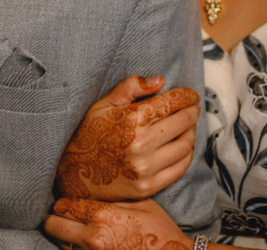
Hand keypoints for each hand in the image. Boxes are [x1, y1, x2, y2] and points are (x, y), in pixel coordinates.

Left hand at [45, 197, 192, 249]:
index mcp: (102, 216)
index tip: (71, 202)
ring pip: (60, 243)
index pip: (63, 205)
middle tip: (67, 216)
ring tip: (79, 231)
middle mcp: (92, 238)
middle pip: (53, 225)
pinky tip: (88, 245)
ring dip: (66, 236)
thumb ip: (111, 196)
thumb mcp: (139, 203)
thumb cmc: (159, 230)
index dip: (65, 202)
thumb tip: (89, 187)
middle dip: (57, 219)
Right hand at [56, 76, 200, 200]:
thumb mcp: (103, 104)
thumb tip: (159, 81)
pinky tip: (183, 146)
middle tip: (193, 108)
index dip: (186, 96)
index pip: (170, 103)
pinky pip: (180, 168)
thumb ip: (130, 87)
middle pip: (183, 122)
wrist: (73, 174)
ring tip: (188, 126)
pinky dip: (187, 155)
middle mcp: (141, 144)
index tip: (192, 95)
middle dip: (192, 111)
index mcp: (131, 120)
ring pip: (185, 145)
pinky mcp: (148, 186)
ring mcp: (146, 168)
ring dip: (192, 132)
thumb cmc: (89, 134)